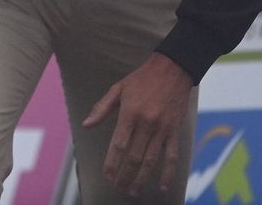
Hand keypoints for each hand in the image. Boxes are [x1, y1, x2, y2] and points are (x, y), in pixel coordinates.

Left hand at [82, 52, 192, 197]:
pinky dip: (167, 173)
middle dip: (125, 175)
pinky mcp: (175, 131)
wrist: (172, 70)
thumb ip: (102, 108)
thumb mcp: (118, 88)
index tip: (107, 175)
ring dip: (142, 178)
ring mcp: (162, 129)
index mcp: (129, 114)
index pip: (119, 144)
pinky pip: (172, 155)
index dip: (112, 163)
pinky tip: (162, 186)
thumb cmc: (142, 79)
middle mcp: (146, 124)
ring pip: (152, 160)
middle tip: (119, 188)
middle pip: (135, 157)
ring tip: (133, 191)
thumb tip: (86, 125)